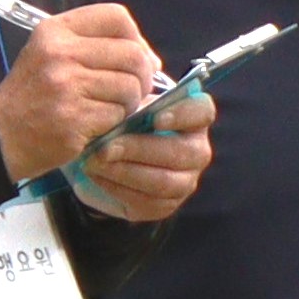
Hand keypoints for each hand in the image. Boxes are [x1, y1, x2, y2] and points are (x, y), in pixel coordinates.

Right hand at [0, 2, 163, 183]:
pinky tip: (97, 124)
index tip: (138, 57)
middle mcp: (60, 52)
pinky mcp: (74, 117)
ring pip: (130, 87)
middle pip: (132, 54)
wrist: (3, 134)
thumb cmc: (35, 93)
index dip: (137, 38)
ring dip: (130, 102)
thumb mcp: (52, 54)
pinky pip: (118, 114)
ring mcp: (66, 85)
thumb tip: (151, 59)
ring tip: (110, 108)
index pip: (116, 17)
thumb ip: (96, 47)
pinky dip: (115, 122)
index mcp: (56, 30)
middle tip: (134, 89)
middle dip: (143, 75)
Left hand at [69, 96, 215, 223]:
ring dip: (126, 172)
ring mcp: (186, 181)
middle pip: (181, 152)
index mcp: (194, 118)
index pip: (203, 112)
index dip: (182, 115)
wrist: (112, 154)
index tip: (154, 118)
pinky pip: (148, 202)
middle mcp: (197, 151)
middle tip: (105, 146)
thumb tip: (124, 95)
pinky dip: (119, 189)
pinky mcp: (168, 204)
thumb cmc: (124, 120)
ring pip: (165, 182)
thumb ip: (131, 99)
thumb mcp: (128, 104)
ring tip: (95, 162)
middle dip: (139, 149)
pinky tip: (97, 176)